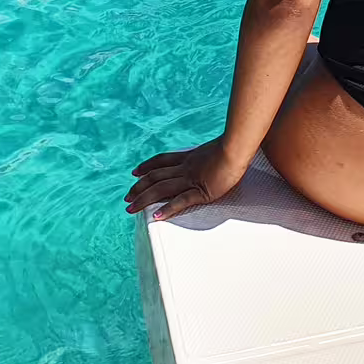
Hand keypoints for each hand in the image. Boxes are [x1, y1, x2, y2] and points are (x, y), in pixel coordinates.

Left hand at [125, 138, 249, 220]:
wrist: (237, 147)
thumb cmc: (234, 146)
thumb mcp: (217, 148)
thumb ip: (211, 154)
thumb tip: (215, 155)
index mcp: (189, 157)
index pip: (162, 161)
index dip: (147, 166)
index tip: (135, 172)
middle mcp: (185, 167)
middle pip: (155, 177)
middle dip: (139, 187)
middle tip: (127, 196)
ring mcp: (191, 179)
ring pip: (161, 189)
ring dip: (144, 199)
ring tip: (131, 208)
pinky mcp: (201, 191)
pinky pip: (180, 201)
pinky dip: (167, 209)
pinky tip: (156, 216)